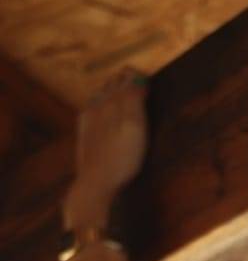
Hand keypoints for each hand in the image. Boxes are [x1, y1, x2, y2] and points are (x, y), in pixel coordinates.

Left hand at [63, 65, 148, 226]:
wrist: (96, 184)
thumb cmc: (122, 158)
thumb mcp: (135, 126)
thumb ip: (134, 98)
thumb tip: (137, 79)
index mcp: (112, 101)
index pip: (127, 76)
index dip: (140, 77)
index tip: (151, 84)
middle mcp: (97, 105)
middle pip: (113, 83)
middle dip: (127, 82)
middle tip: (141, 90)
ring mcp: (88, 119)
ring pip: (102, 97)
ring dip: (115, 95)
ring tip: (128, 103)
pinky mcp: (84, 134)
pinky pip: (94, 112)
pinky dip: (105, 109)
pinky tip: (110, 120)